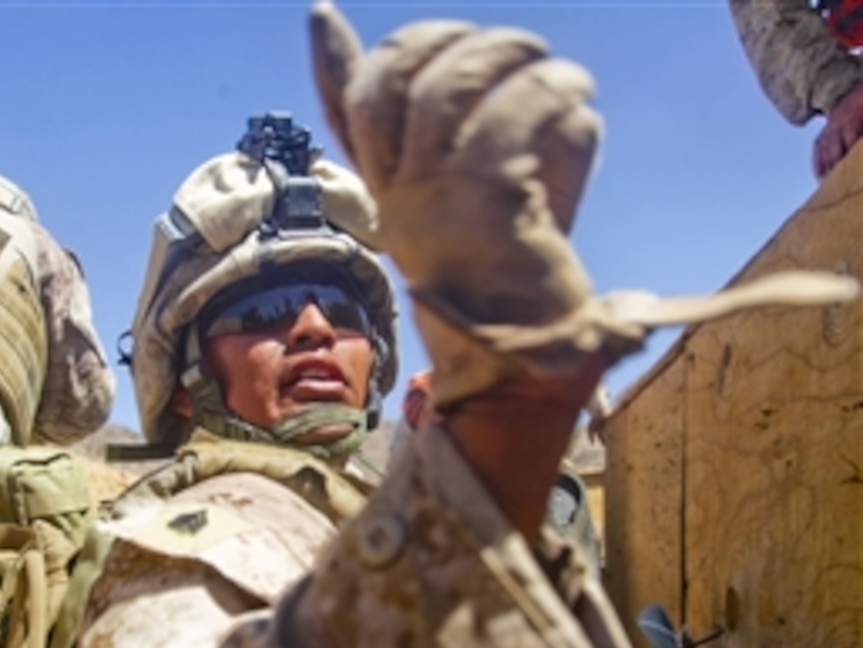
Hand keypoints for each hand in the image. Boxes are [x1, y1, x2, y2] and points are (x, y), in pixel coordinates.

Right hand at [310, 0, 858, 411]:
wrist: (531, 363)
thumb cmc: (524, 283)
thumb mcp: (500, 205)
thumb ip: (505, 146)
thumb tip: (537, 82)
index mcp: (394, 198)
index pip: (348, 121)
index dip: (331, 64)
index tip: (322, 15)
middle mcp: (402, 197)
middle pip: (389, 87)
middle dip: (442, 41)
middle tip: (510, 45)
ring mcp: (436, 202)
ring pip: (443, 92)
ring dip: (502, 55)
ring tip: (547, 61)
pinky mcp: (486, 208)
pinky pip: (508, 118)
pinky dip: (548, 87)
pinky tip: (576, 90)